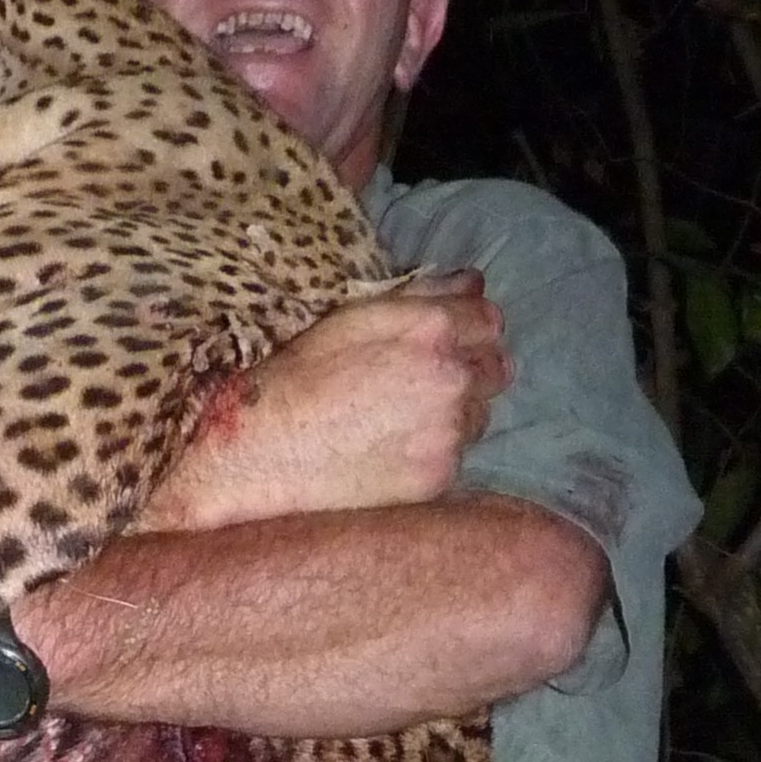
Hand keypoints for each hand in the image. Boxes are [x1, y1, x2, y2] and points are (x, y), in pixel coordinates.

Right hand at [139, 273, 511, 534]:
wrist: (263, 452)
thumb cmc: (297, 377)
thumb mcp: (352, 317)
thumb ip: (422, 295)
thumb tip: (473, 284)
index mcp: (430, 329)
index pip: (490, 320)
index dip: (470, 330)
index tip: (447, 343)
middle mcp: (451, 378)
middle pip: (497, 370)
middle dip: (471, 372)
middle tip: (424, 385)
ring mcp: (448, 431)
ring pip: (480, 417)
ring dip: (456, 414)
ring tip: (404, 421)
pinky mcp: (438, 477)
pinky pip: (457, 458)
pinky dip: (435, 453)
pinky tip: (394, 451)